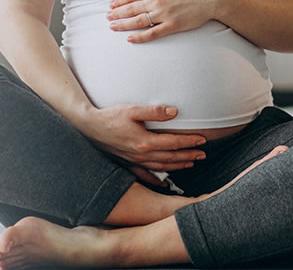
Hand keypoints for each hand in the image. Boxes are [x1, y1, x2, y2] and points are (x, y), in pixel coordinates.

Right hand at [72, 103, 208, 179]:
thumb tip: (174, 112)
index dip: (189, 142)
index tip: (202, 140)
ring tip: (190, 163)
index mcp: (145, 142)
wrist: (89, 127)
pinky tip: (163, 183)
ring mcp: (134, 161)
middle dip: (188, 156)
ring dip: (178, 166)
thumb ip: (154, 111)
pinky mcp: (127, 163)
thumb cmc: (110, 116)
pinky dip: (156, 180)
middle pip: (170, 157)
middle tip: (203, 155)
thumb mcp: (132, 110)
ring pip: (161, 166)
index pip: (173, 143)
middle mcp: (142, 154)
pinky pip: (144, 175)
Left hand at [108, 0, 223, 42]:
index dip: (118, 1)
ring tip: (112, 27)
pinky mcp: (172, 26)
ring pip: (137, 21)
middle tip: (107, 17)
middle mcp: (156, 1)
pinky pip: (152, 33)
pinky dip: (140, 37)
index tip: (111, 5)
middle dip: (116, 13)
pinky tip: (130, 39)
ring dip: (123, 25)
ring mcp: (164, 14)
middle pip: (131, 9)